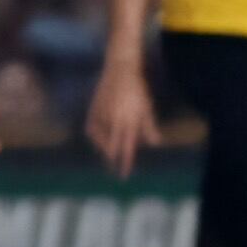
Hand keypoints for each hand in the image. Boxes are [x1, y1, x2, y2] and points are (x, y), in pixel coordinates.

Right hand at [86, 63, 157, 178]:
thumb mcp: (146, 108)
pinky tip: (97, 140)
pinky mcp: (93, 109)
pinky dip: (94, 136)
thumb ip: (149, 126)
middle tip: (112, 170)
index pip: (127, 147)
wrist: (120, 71)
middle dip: (112, 160)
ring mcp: (101, 115)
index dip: (125, 162)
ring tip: (107, 155)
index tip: (123, 174)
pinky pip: (91, 128)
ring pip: (99, 139)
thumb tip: (155, 143)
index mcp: (128, 121)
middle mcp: (113, 120)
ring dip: (104, 148)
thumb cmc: (137, 90)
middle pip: (111, 147)